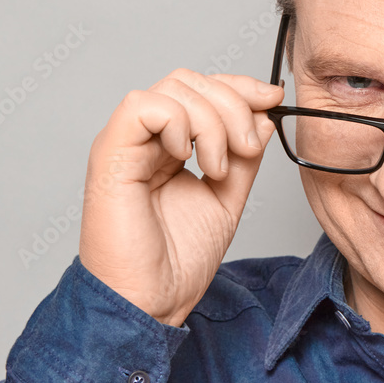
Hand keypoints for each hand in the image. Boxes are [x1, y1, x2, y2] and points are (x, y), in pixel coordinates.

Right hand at [79, 69, 283, 325]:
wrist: (150, 301)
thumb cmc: (178, 260)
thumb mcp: (228, 196)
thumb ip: (244, 156)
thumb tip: (263, 115)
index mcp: (169, 145)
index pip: (202, 89)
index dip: (240, 87)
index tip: (273, 100)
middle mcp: (145, 139)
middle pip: (190, 80)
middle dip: (233, 104)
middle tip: (246, 148)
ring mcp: (126, 143)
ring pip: (173, 88)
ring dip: (212, 122)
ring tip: (218, 168)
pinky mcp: (110, 153)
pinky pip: (143, 106)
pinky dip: (179, 124)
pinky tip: (189, 159)